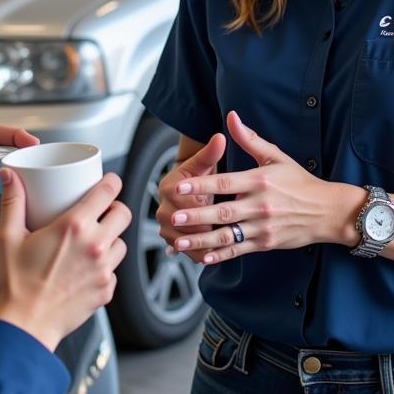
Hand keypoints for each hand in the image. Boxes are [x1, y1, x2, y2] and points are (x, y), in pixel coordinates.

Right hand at [0, 168, 131, 351]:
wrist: (25, 327)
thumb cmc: (16, 285)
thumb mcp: (8, 237)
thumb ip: (12, 202)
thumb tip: (9, 176)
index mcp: (74, 227)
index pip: (109, 191)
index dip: (111, 182)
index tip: (107, 181)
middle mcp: (95, 246)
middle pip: (124, 214)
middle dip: (114, 208)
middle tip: (99, 211)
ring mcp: (104, 270)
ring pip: (122, 243)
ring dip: (111, 237)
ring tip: (92, 240)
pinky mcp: (106, 291)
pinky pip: (114, 270)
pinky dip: (105, 266)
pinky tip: (86, 267)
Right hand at [156, 133, 226, 248]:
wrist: (190, 189)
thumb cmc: (202, 175)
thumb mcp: (205, 162)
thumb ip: (211, 152)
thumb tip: (220, 137)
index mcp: (169, 188)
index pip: (189, 203)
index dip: (208, 208)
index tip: (228, 208)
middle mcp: (163, 209)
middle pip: (187, 226)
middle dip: (208, 228)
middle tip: (230, 229)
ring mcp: (165, 228)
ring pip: (187, 242)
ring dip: (206, 244)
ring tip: (227, 244)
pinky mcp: (172, 241)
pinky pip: (188, 253)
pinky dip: (204, 255)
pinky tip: (220, 254)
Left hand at [168, 111, 356, 264]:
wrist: (328, 211)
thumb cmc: (300, 181)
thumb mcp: (276, 156)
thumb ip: (250, 138)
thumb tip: (231, 116)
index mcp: (260, 180)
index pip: (225, 182)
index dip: (201, 184)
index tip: (180, 187)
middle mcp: (261, 205)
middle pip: (224, 211)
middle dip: (196, 215)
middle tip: (173, 218)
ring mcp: (264, 226)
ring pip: (228, 235)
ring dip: (203, 239)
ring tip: (180, 241)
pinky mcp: (266, 243)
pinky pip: (240, 250)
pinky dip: (221, 255)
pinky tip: (204, 257)